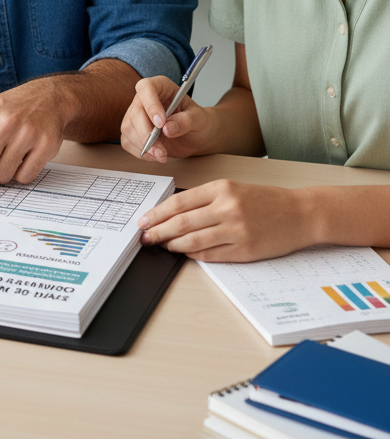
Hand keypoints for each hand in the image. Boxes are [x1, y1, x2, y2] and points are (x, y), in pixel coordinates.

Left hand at [0, 81, 66, 191]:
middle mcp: (5, 121)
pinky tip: (25, 155)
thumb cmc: (9, 108)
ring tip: (10, 151)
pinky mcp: (46, 145)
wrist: (48, 97)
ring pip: (2, 176)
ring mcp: (27, 133)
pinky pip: (24, 178)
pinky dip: (21, 173)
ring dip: (2, 171)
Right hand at [120, 75, 213, 162]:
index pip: (146, 88)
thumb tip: (168, 129)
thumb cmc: (198, 121)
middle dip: (146, 134)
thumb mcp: (199, 119)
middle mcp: (144, 99)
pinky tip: (155, 155)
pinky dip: (140, 152)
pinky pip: (127, 141)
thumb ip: (186, 121)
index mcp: (160, 86)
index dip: (151, 105)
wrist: (195, 136)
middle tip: (161, 149)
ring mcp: (136, 115)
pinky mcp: (133, 131)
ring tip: (162, 155)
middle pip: (135, 112)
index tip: (161, 124)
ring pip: (128, 128)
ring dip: (143, 145)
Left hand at [139, 180, 313, 261]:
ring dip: (173, 245)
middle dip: (158, 231)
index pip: (179, 202)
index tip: (143, 220)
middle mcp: (227, 208)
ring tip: (162, 245)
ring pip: (194, 240)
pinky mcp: (246, 250)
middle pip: (182, 222)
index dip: (157, 214)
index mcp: (221, 189)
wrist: (301, 213)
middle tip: (144, 237)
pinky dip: (194, 255)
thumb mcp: (232, 189)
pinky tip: (184, 253)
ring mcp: (237, 230)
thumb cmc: (265, 200)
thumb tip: (173, 214)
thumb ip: (204, 200)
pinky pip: (212, 255)